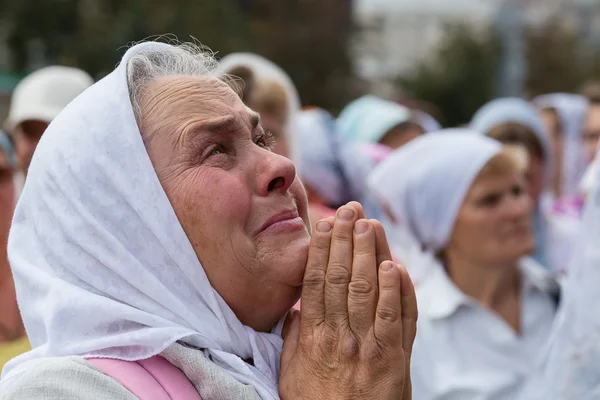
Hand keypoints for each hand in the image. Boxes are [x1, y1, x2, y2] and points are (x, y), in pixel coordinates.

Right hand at [280, 202, 417, 399]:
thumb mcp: (290, 373)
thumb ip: (294, 338)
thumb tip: (297, 309)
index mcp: (313, 336)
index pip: (316, 282)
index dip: (320, 249)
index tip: (324, 223)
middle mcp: (340, 336)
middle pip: (341, 278)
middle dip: (346, 240)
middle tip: (349, 210)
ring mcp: (369, 346)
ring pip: (368, 291)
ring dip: (370, 254)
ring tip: (369, 224)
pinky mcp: (395, 358)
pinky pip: (399, 319)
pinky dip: (399, 291)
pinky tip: (396, 265)